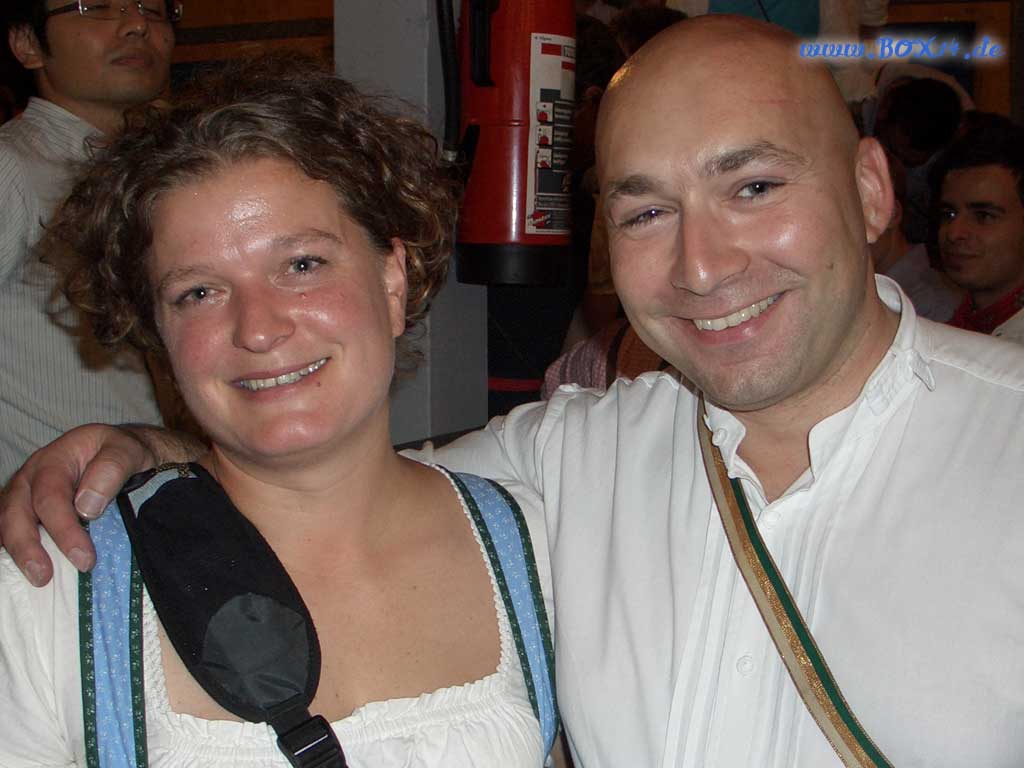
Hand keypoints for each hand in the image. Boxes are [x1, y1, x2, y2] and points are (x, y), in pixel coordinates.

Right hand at [0, 424, 200, 585]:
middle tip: (44, 577)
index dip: (64, 529)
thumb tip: (87, 507)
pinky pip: (10, 530)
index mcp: (54, 460)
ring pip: (6, 523)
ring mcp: (24, 495)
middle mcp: (31, 477)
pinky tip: (27, 571)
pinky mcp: (26, 511)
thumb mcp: (126, 451)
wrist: (120, 451)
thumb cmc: (122, 452)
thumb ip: (110, 470)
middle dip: (26, 547)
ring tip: (37, 579)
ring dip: (17, 553)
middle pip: (15, 512)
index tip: (84, 558)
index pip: (50, 495)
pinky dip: (15, 550)